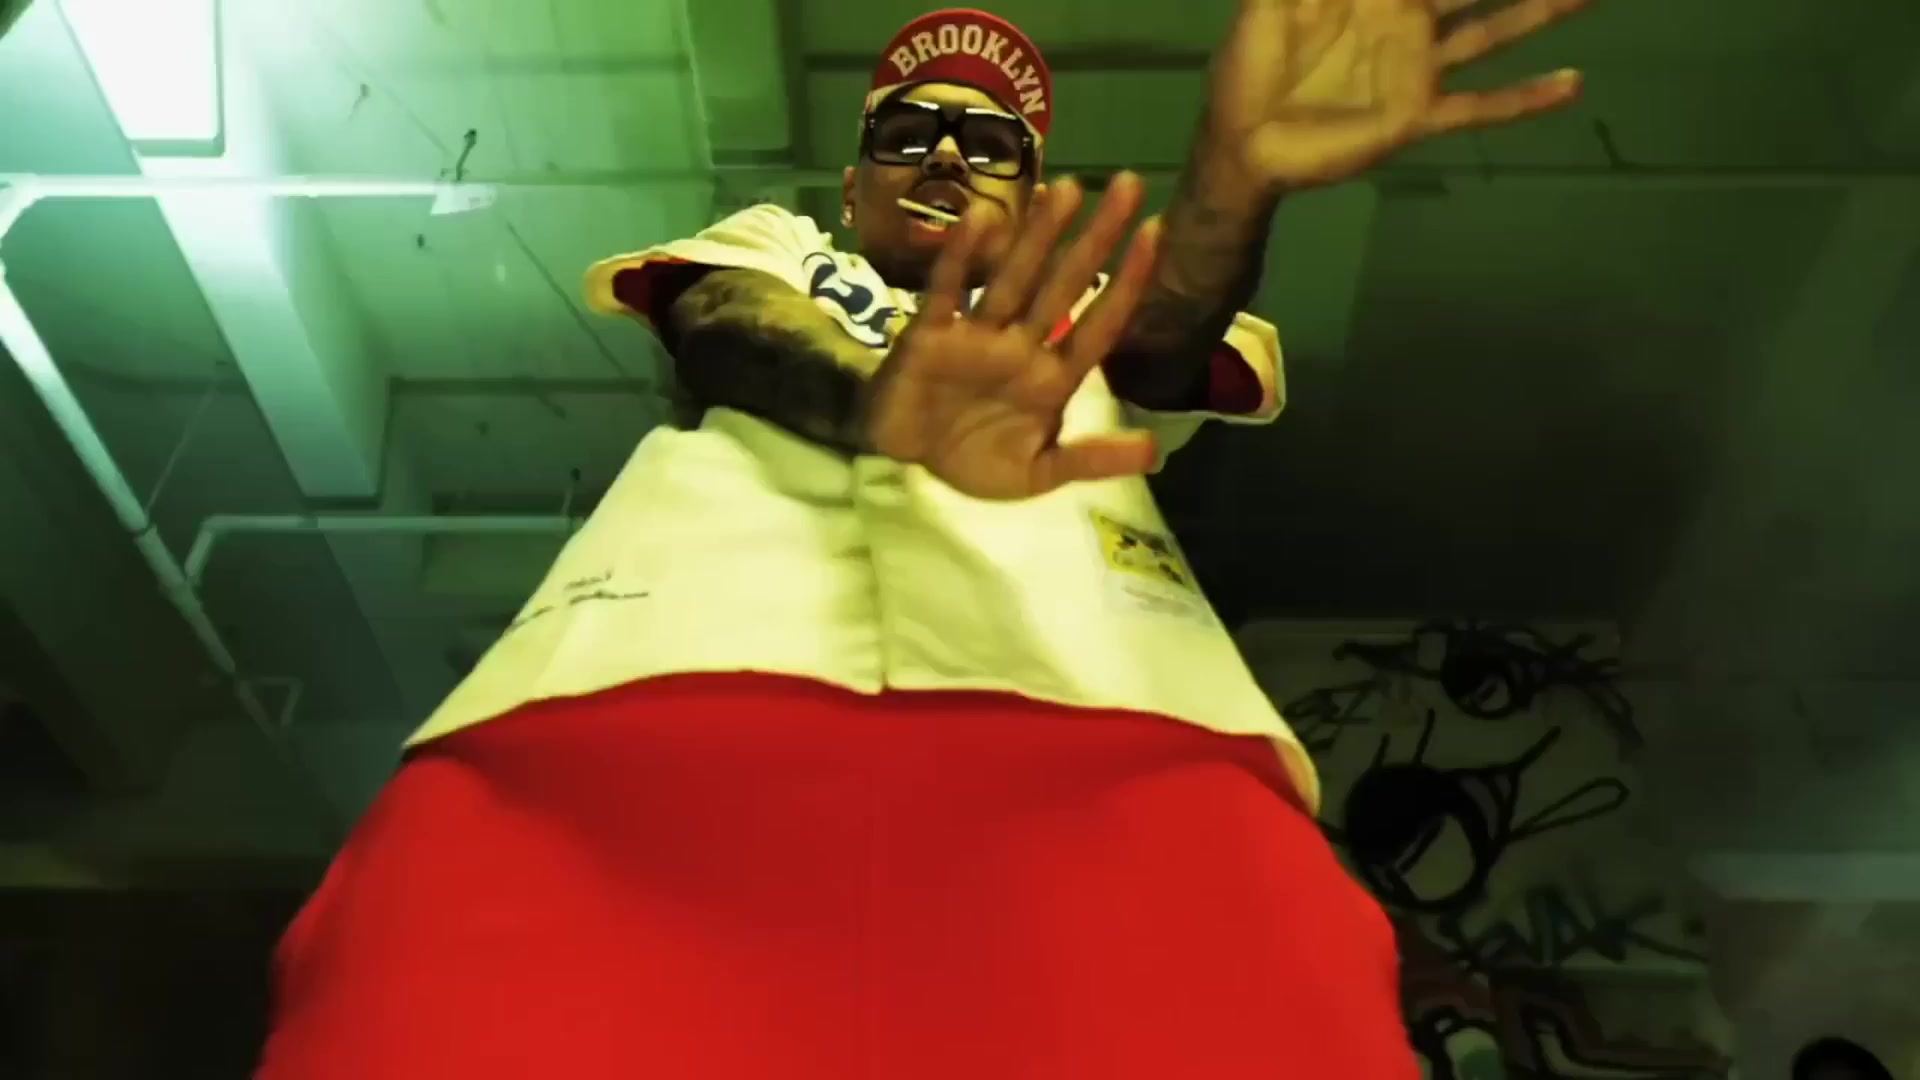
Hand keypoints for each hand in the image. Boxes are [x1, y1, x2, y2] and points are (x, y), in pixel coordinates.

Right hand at [864, 174, 1162, 500]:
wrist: (906, 461)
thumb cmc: (975, 459)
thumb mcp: (1038, 472)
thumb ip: (1090, 460)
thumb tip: (1154, 451)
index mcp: (1052, 376)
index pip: (1099, 324)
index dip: (1128, 282)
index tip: (1156, 233)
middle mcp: (1022, 343)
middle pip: (1065, 284)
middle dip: (1095, 237)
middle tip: (1129, 184)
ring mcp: (978, 332)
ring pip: (1014, 276)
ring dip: (1040, 234)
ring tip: (1068, 187)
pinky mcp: (932, 331)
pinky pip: (949, 288)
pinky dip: (962, 255)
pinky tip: (982, 217)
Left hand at [1203, 0, 1591, 190]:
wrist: (1243, 142)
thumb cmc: (1250, 63)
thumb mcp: (1272, 0)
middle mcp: (1409, 19)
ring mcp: (1418, 67)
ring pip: (1493, 31)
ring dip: (1541, 10)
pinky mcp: (1417, 115)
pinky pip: (1480, 107)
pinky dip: (1526, 99)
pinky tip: (1572, 85)